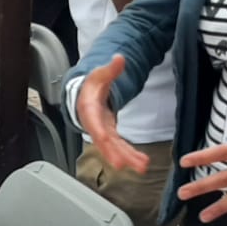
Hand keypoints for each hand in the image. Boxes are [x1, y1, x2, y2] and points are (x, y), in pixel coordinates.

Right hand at [75, 55, 149, 173]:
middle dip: (115, 153)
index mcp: (90, 111)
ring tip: (142, 166)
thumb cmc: (91, 86)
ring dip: (127, 158)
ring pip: (114, 148)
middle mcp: (95, 125)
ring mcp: (102, 132)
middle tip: (124, 164)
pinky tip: (142, 162)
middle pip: (105, 142)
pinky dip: (130, 155)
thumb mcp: (99, 75)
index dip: (100, 134)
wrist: (84, 96)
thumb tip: (119, 58)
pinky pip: (120, 147)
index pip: (95, 124)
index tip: (107, 142)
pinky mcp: (110, 135)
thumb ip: (110, 69)